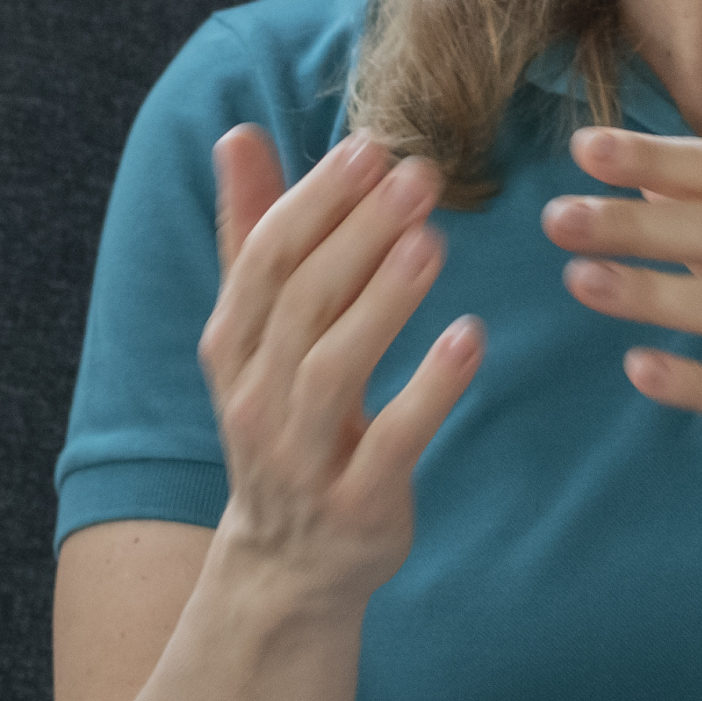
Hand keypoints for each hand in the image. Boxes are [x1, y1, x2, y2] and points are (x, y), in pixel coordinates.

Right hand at [201, 127, 483, 609]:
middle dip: (359, 232)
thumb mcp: (257, 335)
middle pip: (302, 303)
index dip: (315, 200)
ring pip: (334, 367)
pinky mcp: (356, 505)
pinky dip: (430, 390)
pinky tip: (469, 337)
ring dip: (385, 301)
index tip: (370, 147)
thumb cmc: (283, 423)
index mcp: (232, 347)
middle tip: (420, 175)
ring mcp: (300, 458)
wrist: (288, 565)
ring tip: (434, 241)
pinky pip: (390, 442)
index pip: (266, 258)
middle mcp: (255, 398)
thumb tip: (238, 135)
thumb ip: (252, 235)